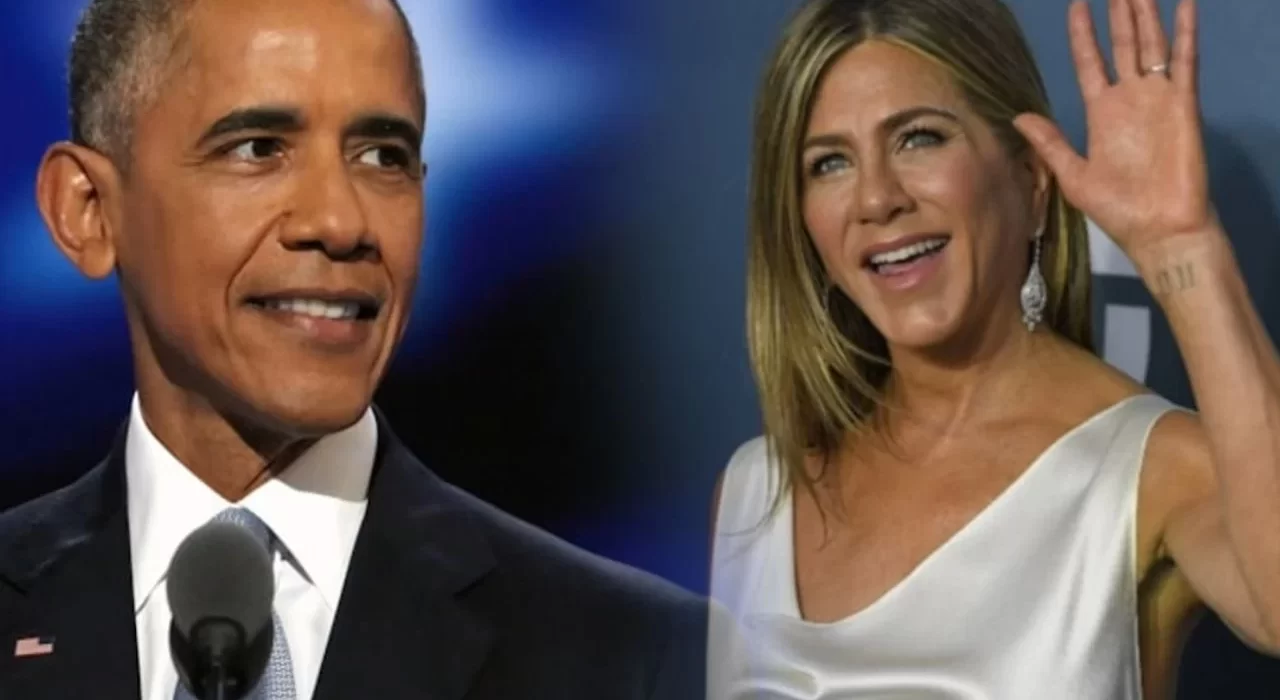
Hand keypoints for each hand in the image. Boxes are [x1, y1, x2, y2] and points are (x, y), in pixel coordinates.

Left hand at [1013, 0, 1215, 259]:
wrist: (1157, 230)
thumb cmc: (1119, 209)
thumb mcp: (1073, 175)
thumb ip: (1049, 143)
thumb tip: (1018, 117)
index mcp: (1102, 114)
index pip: (1091, 63)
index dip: (1084, 35)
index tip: (1078, 6)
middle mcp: (1130, 100)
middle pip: (1123, 46)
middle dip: (1119, 15)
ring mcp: (1157, 99)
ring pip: (1151, 45)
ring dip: (1146, 16)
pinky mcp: (1182, 105)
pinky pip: (1185, 62)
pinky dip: (1185, 33)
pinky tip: (1183, 7)